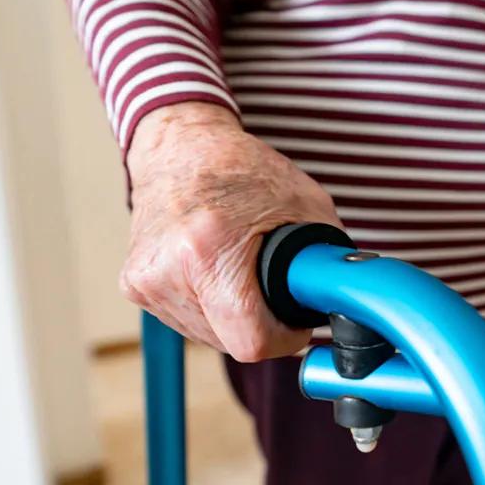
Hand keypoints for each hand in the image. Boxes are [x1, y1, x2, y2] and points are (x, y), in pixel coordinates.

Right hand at [121, 102, 340, 360]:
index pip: (249, 341)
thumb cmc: (239, 167)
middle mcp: (169, 269)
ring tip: (236, 268)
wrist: (177, 144)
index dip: (283, 339)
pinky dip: (207, 305)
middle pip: (230, 341)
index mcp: (208, 248)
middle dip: (258, 323)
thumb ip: (328, 258)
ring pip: (207, 336)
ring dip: (230, 316)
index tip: (294, 325)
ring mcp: (146, 280)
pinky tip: (212, 270)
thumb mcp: (305, 204)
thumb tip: (350, 298)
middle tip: (269, 286)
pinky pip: (186, 319)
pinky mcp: (134, 284)